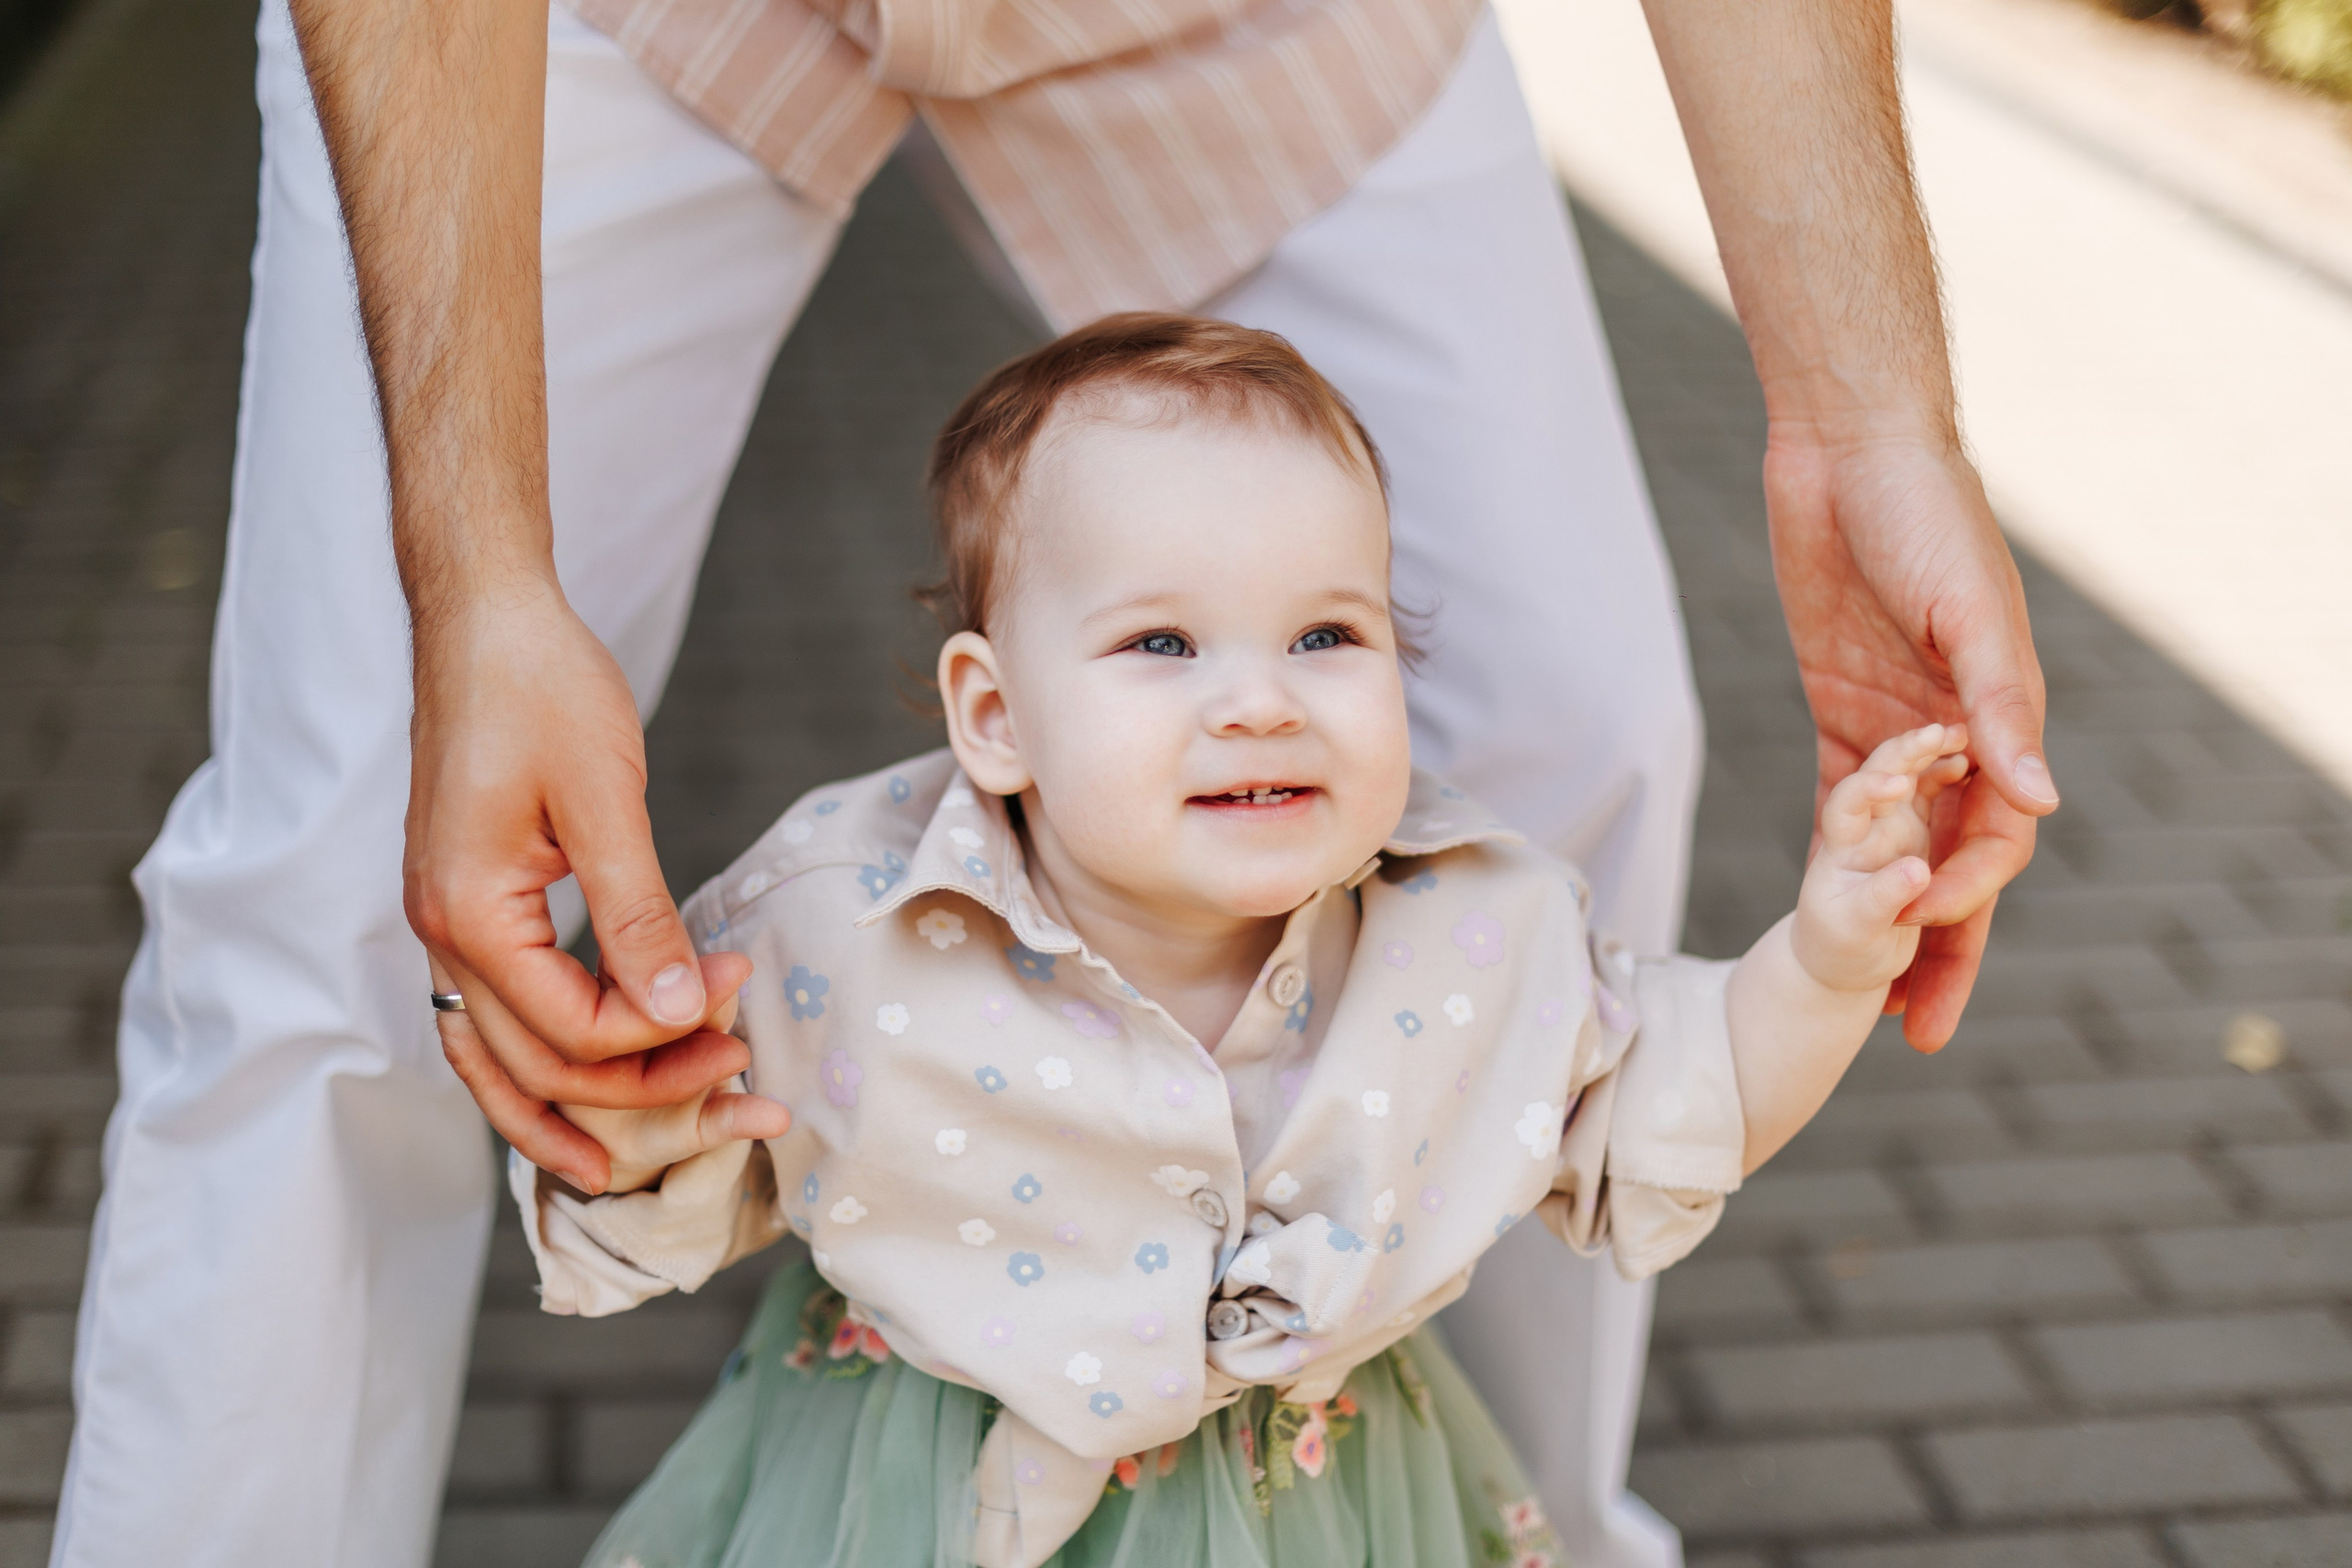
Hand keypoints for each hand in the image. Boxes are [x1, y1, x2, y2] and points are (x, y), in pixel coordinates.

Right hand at [406, 586, 753, 1193]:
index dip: (662, 1034)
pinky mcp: (470, 910)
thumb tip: (675, 1005)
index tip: (736, 992)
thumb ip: (636, 910)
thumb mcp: (602, 796)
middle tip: (744, 1085)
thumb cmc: (541, 687)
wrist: (485, 619)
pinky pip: (498, 1020)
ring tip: (652, 1160)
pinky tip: (602, 1083)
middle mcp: (442, 936)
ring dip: (580, 1110)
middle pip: (534, 1069)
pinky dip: (547, 1064)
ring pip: (500, 1064)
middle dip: (641, 1095)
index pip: (571, 1030)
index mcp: (468, 914)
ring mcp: (447, 928)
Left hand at [1767, 432, 2058, 1049]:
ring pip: (1900, 848)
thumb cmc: (1926, 513)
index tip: (1926, 929)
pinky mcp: (1842, 712)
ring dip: (1888, 921)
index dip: (1965, 888)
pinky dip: (1837, 861)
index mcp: (1998, 718)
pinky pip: (1843, 806)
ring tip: (1869, 1000)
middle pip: (1952, 863)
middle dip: (1938, 946)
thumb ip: (1997, 709)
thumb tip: (2041, 803)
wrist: (1851, 452)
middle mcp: (1955, 737)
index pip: (1995, 833)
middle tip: (1915, 1029)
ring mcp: (1897, 730)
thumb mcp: (1967, 609)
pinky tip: (1823, 917)